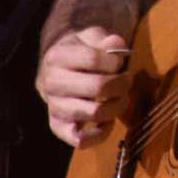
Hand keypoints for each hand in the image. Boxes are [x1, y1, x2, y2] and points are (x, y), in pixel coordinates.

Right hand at [35, 26, 131, 146]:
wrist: (56, 70)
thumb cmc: (80, 52)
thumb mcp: (91, 37)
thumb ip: (105, 39)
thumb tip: (117, 45)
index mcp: (57, 57)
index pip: (94, 59)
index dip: (115, 62)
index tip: (120, 62)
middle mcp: (51, 82)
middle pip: (98, 87)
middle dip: (121, 85)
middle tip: (127, 81)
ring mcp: (54, 106)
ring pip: (94, 112)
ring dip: (116, 107)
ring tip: (120, 99)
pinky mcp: (58, 126)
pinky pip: (80, 140)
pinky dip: (100, 134)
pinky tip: (108, 121)